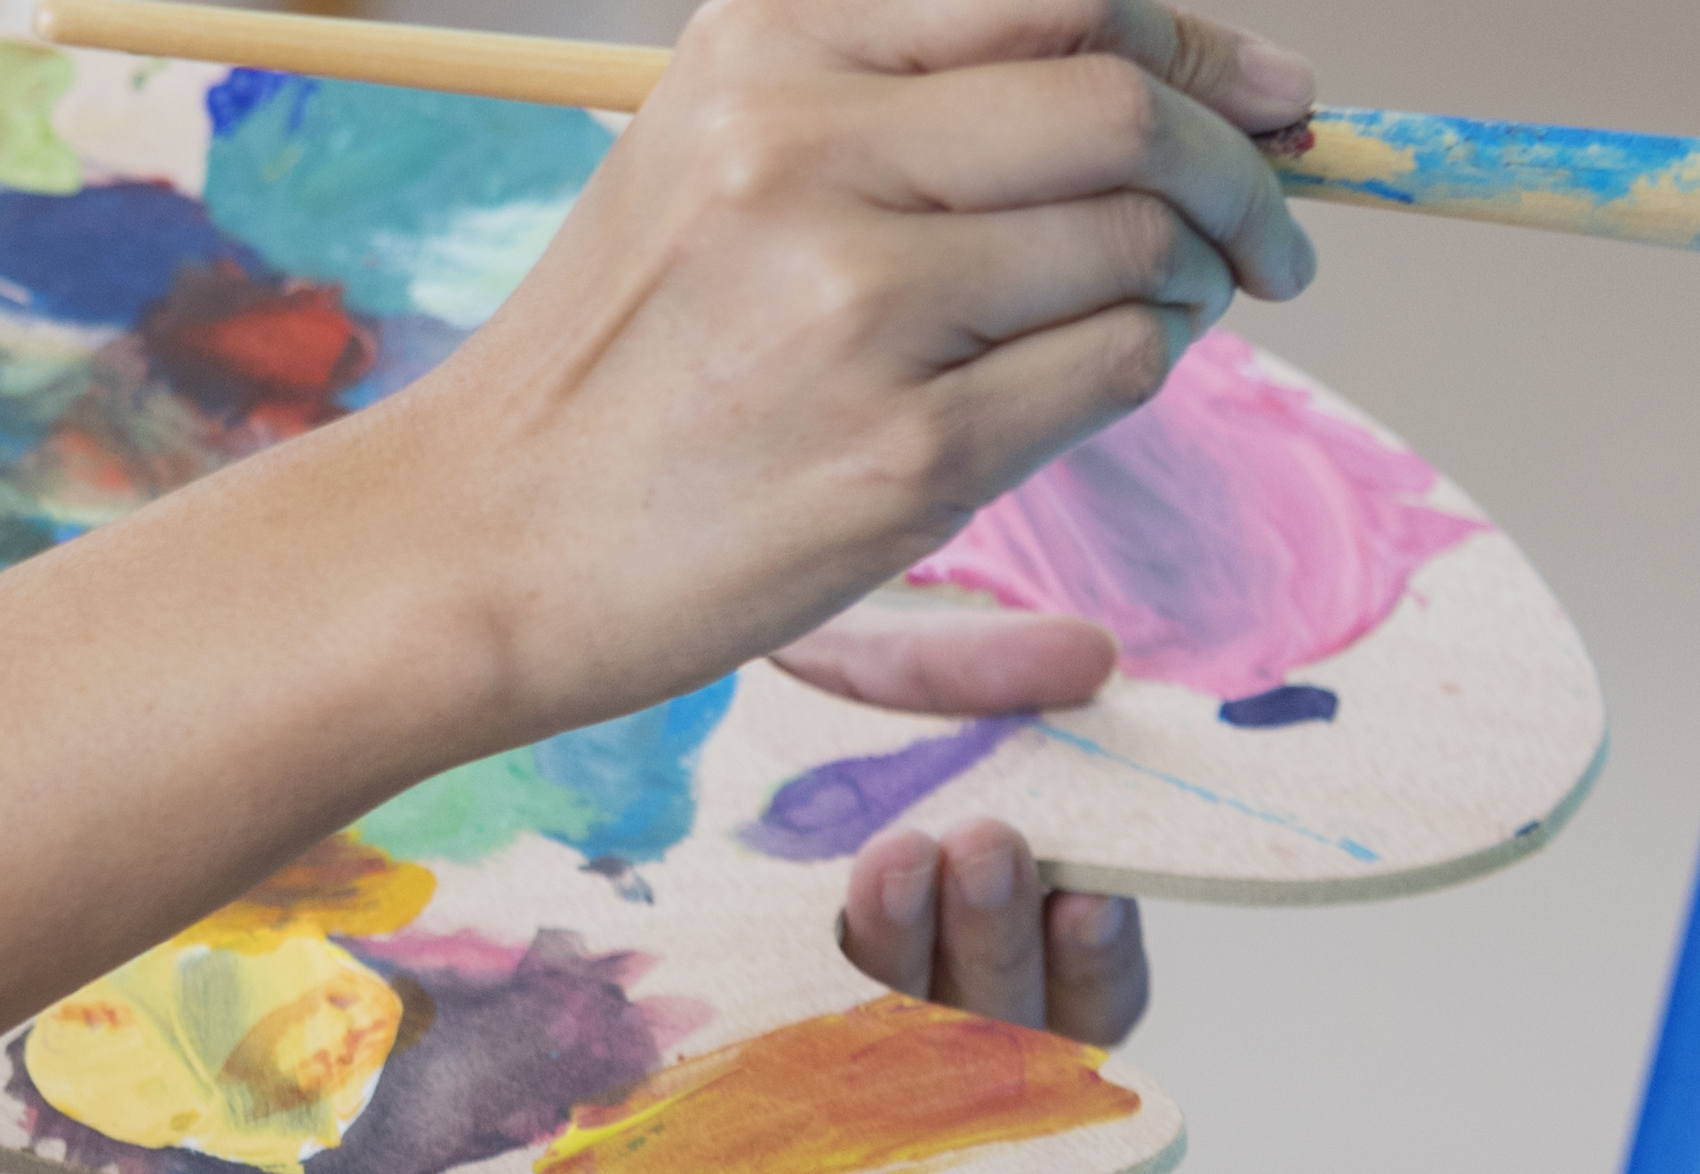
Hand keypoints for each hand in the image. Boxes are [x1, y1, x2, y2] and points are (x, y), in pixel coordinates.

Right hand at [346, 0, 1314, 747]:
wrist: (492, 531)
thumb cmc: (634, 345)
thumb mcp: (719, 150)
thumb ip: (917, 96)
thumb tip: (1204, 85)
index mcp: (761, 47)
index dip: (1195, 38)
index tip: (1270, 97)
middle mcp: (803, 148)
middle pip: (1126, 105)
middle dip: (1242, 172)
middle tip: (1271, 238)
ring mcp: (854, 303)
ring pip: (1140, 244)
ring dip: (1193, 283)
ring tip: (1154, 316)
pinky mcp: (904, 452)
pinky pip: (1115, 372)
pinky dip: (1139, 369)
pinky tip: (1079, 384)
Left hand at [777, 594, 1145, 1043]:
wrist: (603, 688)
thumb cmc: (745, 700)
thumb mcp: (848, 666)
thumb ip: (957, 669)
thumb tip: (1093, 653)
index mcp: (978, 902)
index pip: (1077, 969)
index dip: (1097, 950)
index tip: (1092, 891)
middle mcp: (925, 972)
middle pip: (1003, 1003)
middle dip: (1000, 928)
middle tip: (980, 840)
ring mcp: (834, 1003)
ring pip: (912, 1031)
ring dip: (914, 947)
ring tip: (896, 853)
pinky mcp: (742, 1018)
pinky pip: (799, 1046)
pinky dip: (824, 1006)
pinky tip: (816, 934)